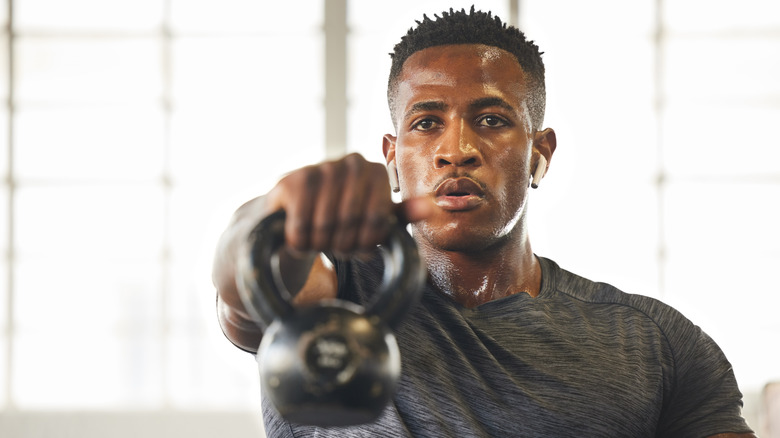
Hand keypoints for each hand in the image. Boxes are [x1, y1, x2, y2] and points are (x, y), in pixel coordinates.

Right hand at [265, 153, 429, 253]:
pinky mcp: (292, 179)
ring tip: (319, 242)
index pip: (379, 218)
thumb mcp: (375, 220)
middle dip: (344, 244)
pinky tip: (300, 238)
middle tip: (337, 248)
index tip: (361, 249)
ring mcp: (320, 167)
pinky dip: (301, 241)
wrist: (293, 217)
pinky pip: (302, 225)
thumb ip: (402, 215)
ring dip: (321, 245)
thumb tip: (431, 206)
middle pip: (353, 221)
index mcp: (375, 171)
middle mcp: (350, 162)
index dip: (368, 242)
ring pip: (327, 225)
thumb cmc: (341, 219)